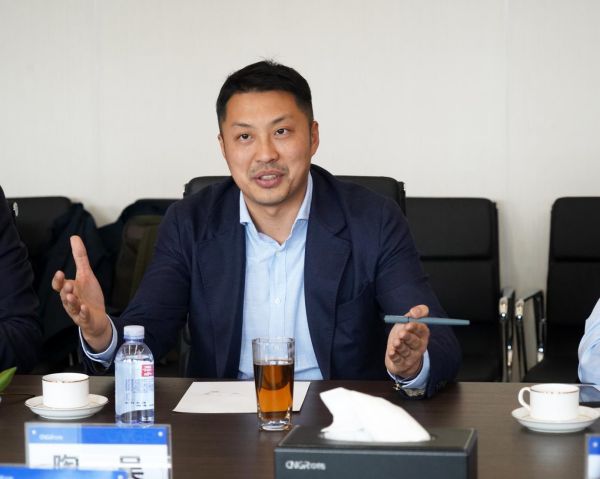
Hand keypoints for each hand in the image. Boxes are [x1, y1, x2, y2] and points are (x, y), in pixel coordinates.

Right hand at [51, 235, 110, 351]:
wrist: (96, 317)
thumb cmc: (88, 295)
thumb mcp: (86, 274)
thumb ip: (80, 257)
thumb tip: (74, 237)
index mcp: (69, 290)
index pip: (59, 285)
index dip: (58, 280)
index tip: (60, 272)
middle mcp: (70, 300)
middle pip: (64, 296)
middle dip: (65, 290)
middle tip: (68, 285)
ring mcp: (77, 311)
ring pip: (71, 307)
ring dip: (72, 302)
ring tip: (73, 296)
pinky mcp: (86, 319)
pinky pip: (83, 317)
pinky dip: (83, 313)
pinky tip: (85, 309)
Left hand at [385, 304, 430, 378]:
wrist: (398, 352)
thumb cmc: (404, 333)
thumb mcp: (409, 321)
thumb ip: (416, 312)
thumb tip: (414, 311)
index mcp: (422, 335)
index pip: (422, 331)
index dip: (416, 328)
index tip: (408, 324)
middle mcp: (418, 346)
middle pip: (415, 342)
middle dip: (408, 337)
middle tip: (401, 334)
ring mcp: (411, 356)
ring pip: (406, 351)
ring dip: (401, 346)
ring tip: (396, 342)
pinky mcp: (402, 363)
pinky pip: (399, 360)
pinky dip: (395, 356)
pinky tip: (391, 352)